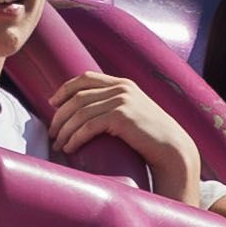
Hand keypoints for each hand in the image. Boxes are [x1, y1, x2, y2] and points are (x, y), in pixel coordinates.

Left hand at [46, 70, 195, 195]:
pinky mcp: (121, 117)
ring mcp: (122, 101)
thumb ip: (116, 105)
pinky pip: (88, 126)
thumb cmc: (152, 137)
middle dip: (60, 115)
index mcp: (123, 84)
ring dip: (64, 130)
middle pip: (78, 96)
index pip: (85, 78)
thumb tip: (89, 112)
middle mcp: (122, 88)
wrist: (173, 148)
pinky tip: (70, 148)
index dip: (65, 89)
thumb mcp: (134, 112)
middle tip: (52, 132)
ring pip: (80, 112)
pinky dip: (75, 138)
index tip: (52, 103)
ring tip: (58, 144)